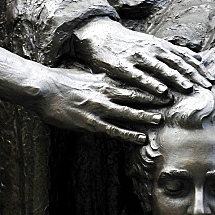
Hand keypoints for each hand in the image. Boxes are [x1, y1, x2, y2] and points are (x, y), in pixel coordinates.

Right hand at [35, 68, 164, 142]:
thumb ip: (100, 79)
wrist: (42, 88)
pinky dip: (128, 134)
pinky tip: (140, 139)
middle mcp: (104, 93)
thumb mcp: (84, 75)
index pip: (131, 81)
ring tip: (160, 120)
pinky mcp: (90, 123)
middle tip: (172, 101)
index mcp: (103, 80)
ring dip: (145, 117)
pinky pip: (113, 130)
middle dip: (153, 98)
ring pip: (127, 112)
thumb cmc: (60, 82)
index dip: (149, 84)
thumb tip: (112, 79)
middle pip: (134, 95)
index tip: (165, 85)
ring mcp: (98, 108)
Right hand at [73, 17, 210, 97]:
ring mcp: (137, 57)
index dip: (197, 70)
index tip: (211, 81)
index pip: (183, 58)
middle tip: (205, 88)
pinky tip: (161, 92)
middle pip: (175, 63)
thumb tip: (199, 58)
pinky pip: (139, 77)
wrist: (99, 36)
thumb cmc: (129, 45)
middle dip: (192, 75)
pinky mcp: (122, 66)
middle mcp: (151, 49)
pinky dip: (151, 84)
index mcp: (159, 46)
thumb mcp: (154, 45)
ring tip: (188, 89)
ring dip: (175, 79)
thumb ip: (175, 52)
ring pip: (160, 69)